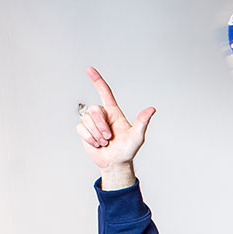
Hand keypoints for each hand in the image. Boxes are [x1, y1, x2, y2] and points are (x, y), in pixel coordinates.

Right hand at [77, 67, 154, 188]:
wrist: (115, 163)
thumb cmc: (127, 150)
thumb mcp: (137, 136)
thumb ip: (142, 122)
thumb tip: (152, 110)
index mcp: (114, 112)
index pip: (105, 92)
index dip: (97, 80)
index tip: (89, 69)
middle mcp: (102, 115)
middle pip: (94, 110)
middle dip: (101, 126)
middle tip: (109, 137)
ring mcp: (92, 123)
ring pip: (87, 120)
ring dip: (96, 135)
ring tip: (104, 142)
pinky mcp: (84, 131)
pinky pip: (81, 129)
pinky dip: (89, 138)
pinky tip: (97, 144)